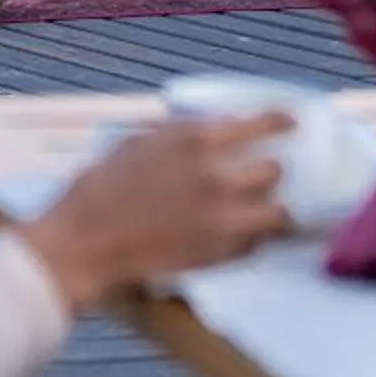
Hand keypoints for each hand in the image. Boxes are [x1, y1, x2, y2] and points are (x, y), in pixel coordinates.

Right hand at [15, 113, 292, 309]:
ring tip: (260, 213)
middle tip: (259, 177)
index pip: (259, 125)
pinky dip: (251, 239)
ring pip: (276, 212)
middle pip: (274, 170)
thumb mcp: (139, 142)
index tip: (290, 123)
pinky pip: (255, 244)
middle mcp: (218, 176)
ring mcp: (222, 218)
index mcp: (195, 140)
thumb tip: (214, 130)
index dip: (279, 122)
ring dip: (270, 210)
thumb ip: (181, 136)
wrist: (85, 241)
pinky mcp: (219, 254)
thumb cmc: (101, 187)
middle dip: (269, 172)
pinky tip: (235, 236)